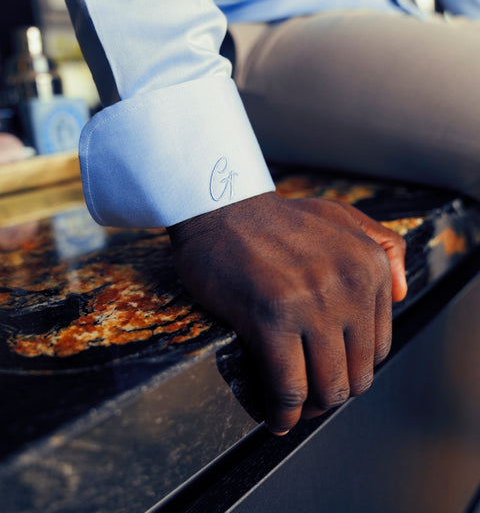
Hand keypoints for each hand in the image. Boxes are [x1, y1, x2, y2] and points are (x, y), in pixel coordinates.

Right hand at [168, 192, 406, 434]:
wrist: (221, 208)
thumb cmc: (275, 219)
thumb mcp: (343, 216)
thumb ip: (384, 247)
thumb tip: (403, 293)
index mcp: (368, 266)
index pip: (378, 346)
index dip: (354, 369)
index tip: (332, 374)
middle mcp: (348, 286)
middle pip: (357, 373)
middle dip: (334, 394)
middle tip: (311, 398)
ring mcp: (312, 304)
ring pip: (328, 387)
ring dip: (312, 409)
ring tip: (294, 410)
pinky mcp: (272, 320)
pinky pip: (288, 387)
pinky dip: (284, 412)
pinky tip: (276, 417)